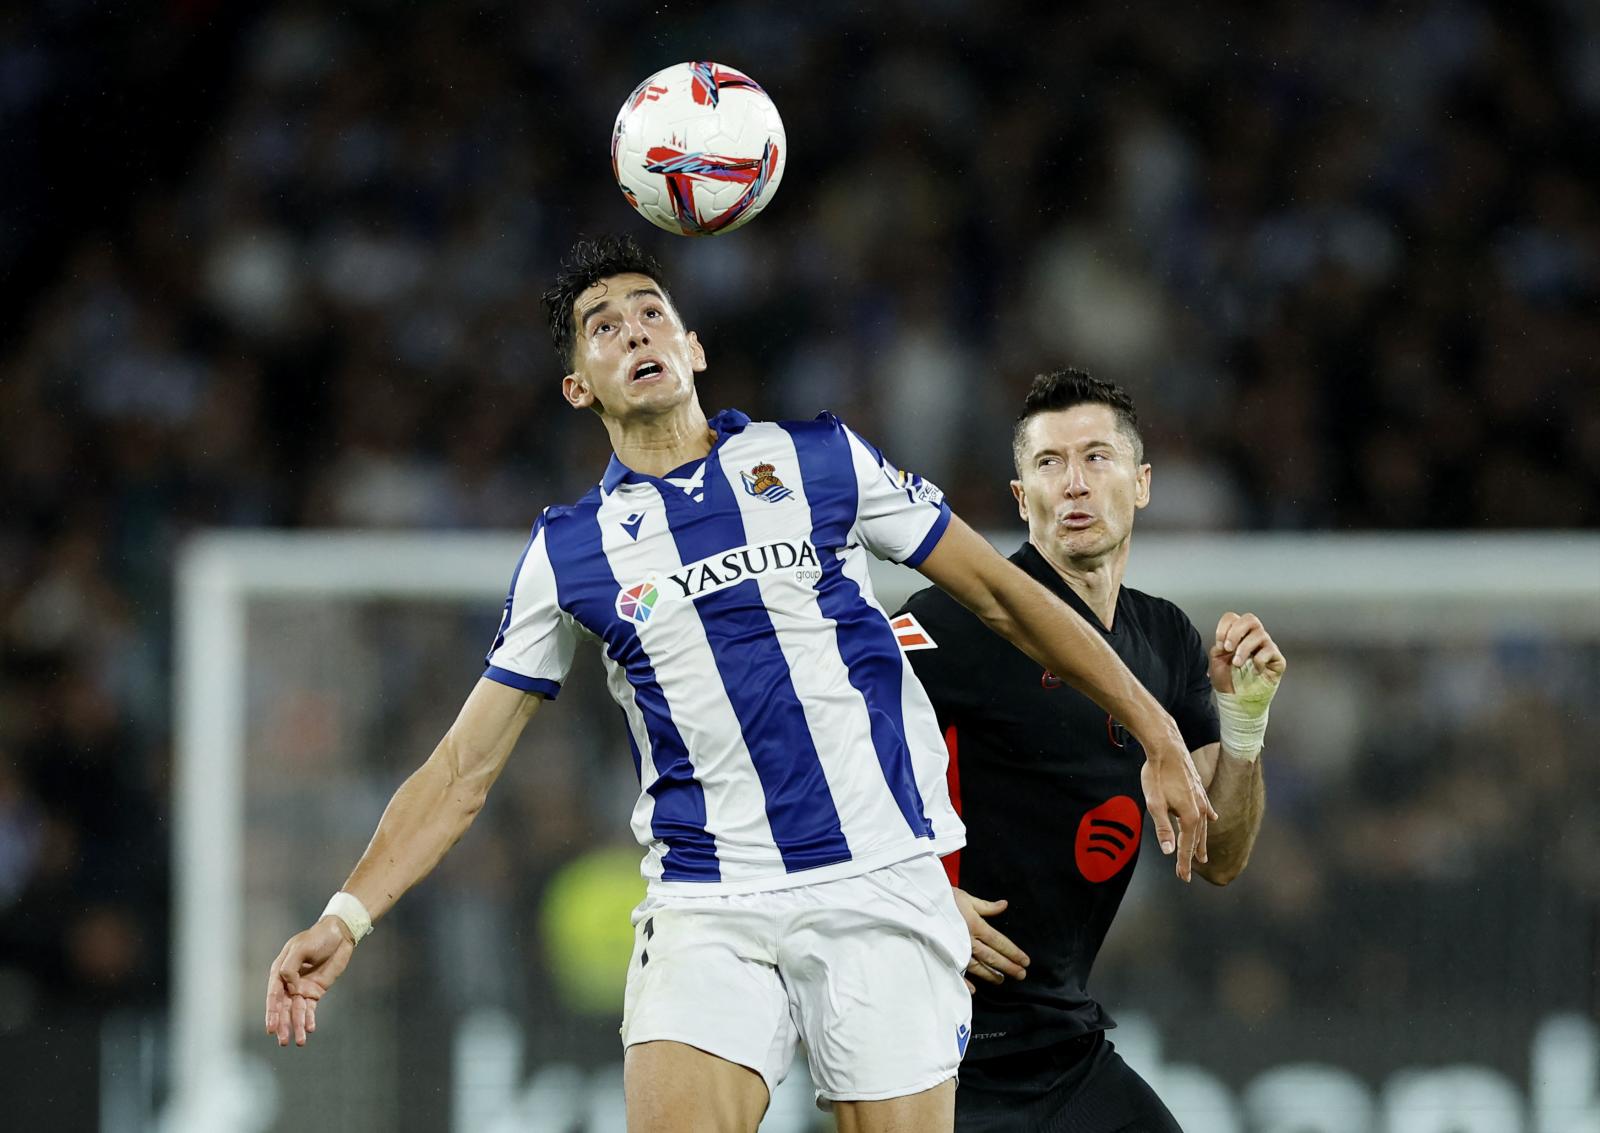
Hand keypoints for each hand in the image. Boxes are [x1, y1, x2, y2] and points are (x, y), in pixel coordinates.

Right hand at [265, 916, 354, 1047]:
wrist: (339, 935)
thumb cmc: (317, 937)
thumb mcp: (301, 948)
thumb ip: (291, 966)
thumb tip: (288, 984)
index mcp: (280, 971)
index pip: (273, 995)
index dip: (272, 1013)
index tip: (271, 1028)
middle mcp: (288, 982)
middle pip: (284, 1008)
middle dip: (283, 1025)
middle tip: (283, 1041)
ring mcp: (302, 988)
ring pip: (296, 1011)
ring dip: (297, 1026)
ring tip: (300, 1041)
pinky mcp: (315, 991)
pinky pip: (310, 1008)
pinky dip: (309, 1019)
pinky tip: (310, 1029)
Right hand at [951, 888, 1029, 993]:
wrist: (918, 904)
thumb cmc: (943, 898)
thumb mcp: (966, 898)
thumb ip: (986, 906)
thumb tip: (1004, 905)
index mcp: (977, 926)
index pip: (1000, 942)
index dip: (1014, 952)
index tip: (1025, 961)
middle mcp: (969, 942)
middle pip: (993, 957)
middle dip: (1009, 966)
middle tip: (1021, 975)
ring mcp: (957, 951)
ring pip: (979, 966)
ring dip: (991, 975)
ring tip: (1001, 980)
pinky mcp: (945, 956)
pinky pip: (957, 972)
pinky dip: (966, 982)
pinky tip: (974, 990)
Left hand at [1140, 721, 1216, 881]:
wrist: (1166, 747)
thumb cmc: (1157, 774)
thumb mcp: (1154, 804)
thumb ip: (1163, 828)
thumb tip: (1168, 851)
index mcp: (1189, 816)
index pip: (1186, 846)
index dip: (1183, 863)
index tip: (1183, 878)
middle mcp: (1199, 810)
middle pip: (1196, 838)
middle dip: (1191, 856)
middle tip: (1187, 872)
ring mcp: (1201, 799)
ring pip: (1202, 826)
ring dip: (1201, 841)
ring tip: (1203, 856)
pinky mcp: (1199, 789)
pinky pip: (1206, 810)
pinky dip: (1208, 819)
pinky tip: (1213, 820)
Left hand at [1208, 612, 1285, 694]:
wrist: (1236, 699)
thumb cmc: (1228, 679)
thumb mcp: (1217, 659)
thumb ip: (1220, 645)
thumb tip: (1225, 640)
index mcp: (1238, 634)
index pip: (1233, 618)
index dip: (1224, 627)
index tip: (1219, 644)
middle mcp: (1254, 637)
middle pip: (1250, 619)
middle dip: (1236, 632)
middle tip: (1228, 648)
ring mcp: (1267, 647)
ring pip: (1260, 634)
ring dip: (1244, 649)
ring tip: (1237, 663)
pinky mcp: (1277, 659)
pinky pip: (1270, 651)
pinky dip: (1259, 661)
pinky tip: (1254, 671)